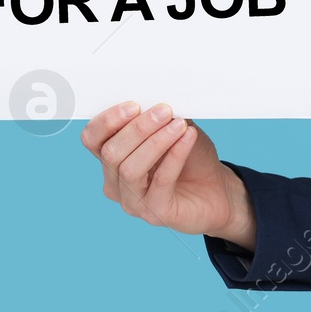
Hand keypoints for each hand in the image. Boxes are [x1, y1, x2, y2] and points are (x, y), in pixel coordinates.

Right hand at [81, 101, 256, 247]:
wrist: (217, 190)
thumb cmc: (192, 159)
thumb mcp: (175, 130)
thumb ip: (161, 117)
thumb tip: (156, 98)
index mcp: (112, 159)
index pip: (93, 139)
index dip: (107, 121)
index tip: (133, 104)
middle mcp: (116, 183)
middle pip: (111, 153)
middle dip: (138, 128)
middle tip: (164, 110)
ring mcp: (133, 202)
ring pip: (130, 168)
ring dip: (156, 141)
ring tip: (180, 124)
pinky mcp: (156, 213)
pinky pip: (160, 181)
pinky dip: (175, 155)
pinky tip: (188, 137)